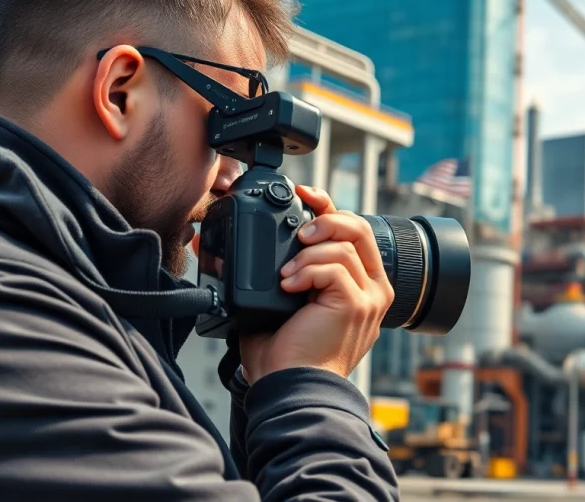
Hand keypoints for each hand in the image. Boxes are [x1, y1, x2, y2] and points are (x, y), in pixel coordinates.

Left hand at [238, 186, 394, 384]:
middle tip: (298, 232)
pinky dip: (306, 270)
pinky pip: (334, 266)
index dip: (329, 208)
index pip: (354, 233)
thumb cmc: (284, 357)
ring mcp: (369, 298)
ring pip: (343, 245)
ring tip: (285, 275)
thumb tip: (211, 245)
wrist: (289, 390)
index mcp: (359, 287)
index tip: (303, 196)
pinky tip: (288, 287)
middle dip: (326, 218)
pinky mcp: (357, 304)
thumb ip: (267, 271)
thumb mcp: (275, 302)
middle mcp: (372, 290)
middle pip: (360, 227)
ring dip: (306, 254)